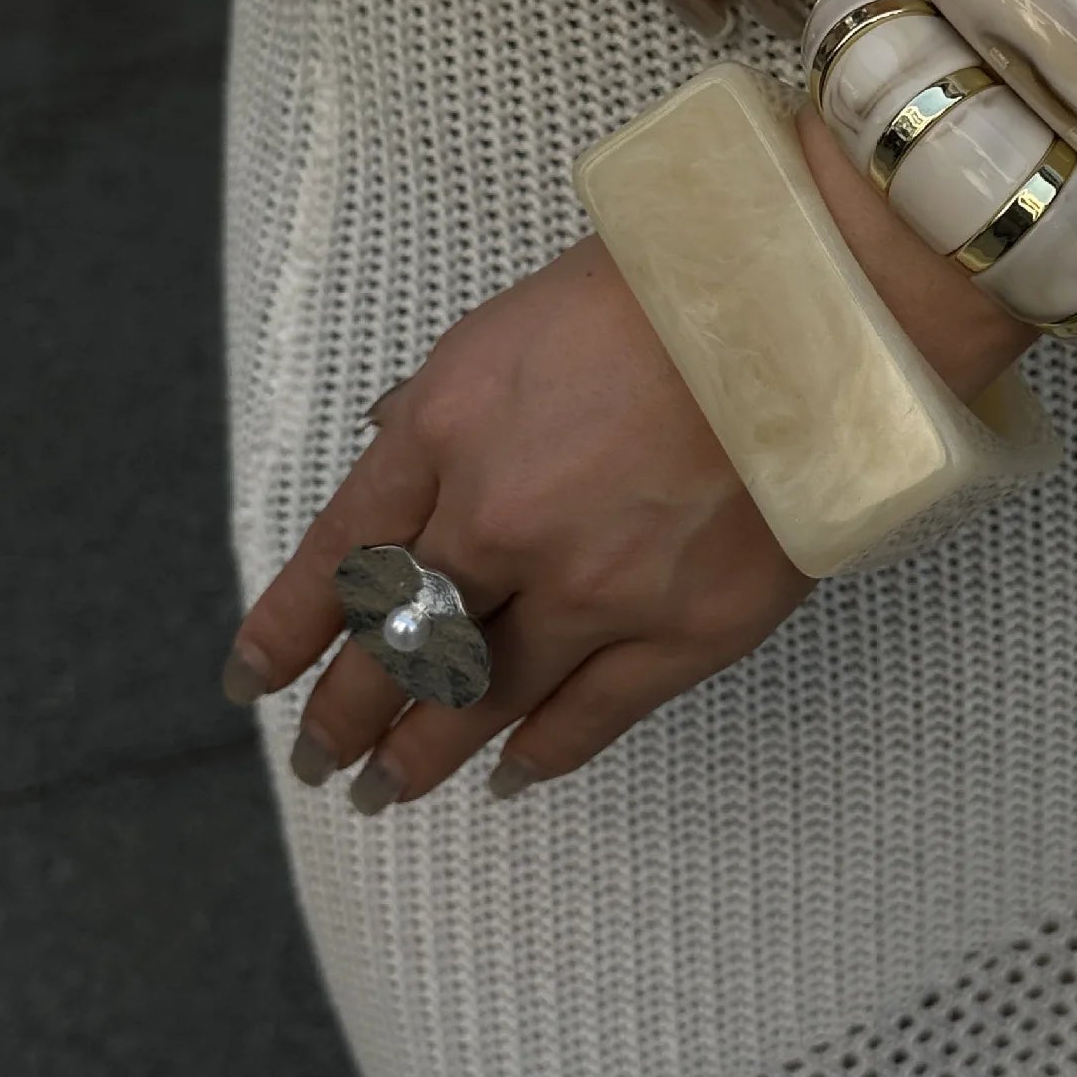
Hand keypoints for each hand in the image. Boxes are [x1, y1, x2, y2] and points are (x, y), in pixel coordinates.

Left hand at [217, 0, 1076, 810]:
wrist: (822, 302)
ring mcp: (593, 588)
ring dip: (418, 757)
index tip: (253, 679)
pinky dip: (539, 756)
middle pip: (393, 648)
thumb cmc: (674, 281)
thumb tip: (392, 442)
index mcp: (449, 427)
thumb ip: (448, 401)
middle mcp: (501, 521)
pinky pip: (591, 720)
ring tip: (382, 794)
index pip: (337, 558)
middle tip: (317, 760)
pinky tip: (509, 776)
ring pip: (477, 702)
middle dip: (340, 715)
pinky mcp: (686, 630)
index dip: (286, 632)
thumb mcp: (520, 318)